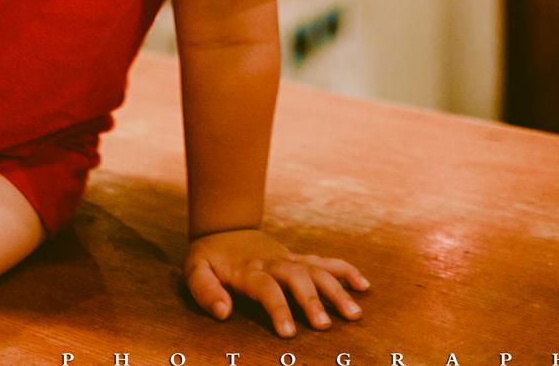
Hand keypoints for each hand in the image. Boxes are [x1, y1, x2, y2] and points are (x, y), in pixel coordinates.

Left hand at [185, 228, 369, 336]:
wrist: (223, 224)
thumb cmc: (209, 257)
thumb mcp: (195, 270)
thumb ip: (205, 291)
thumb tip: (223, 313)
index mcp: (248, 269)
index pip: (266, 288)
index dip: (278, 308)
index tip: (289, 333)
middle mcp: (273, 262)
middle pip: (297, 277)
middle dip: (312, 300)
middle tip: (325, 326)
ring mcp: (289, 258)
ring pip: (316, 270)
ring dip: (336, 289)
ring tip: (355, 314)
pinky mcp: (298, 258)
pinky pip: (325, 262)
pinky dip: (345, 271)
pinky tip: (364, 286)